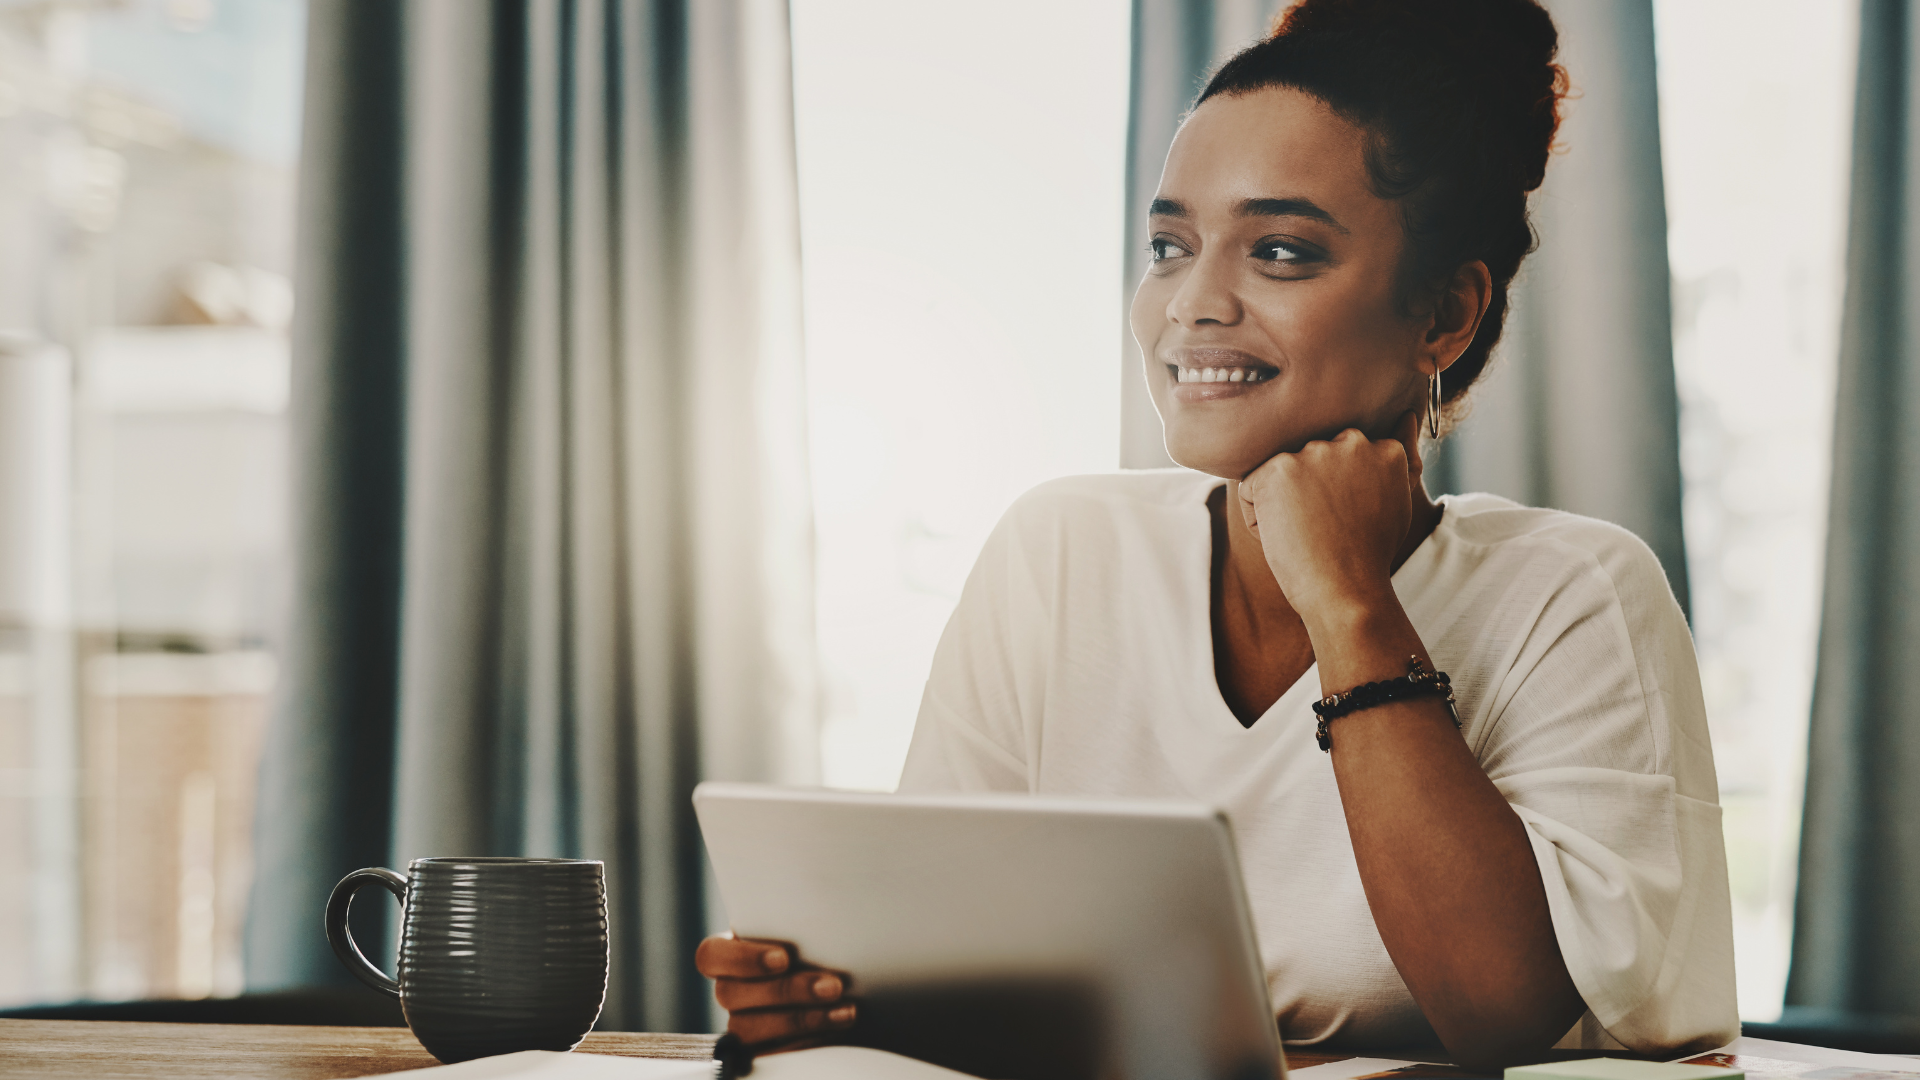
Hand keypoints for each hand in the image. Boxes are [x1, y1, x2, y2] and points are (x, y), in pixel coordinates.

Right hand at [695, 934, 855, 1050]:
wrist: (847, 988)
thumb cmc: (825, 951)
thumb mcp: (813, 934)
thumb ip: (805, 929)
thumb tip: (826, 920)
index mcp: (733, 951)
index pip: (711, 955)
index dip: (742, 958)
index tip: (783, 958)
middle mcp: (731, 988)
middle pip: (731, 994)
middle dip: (786, 991)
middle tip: (832, 986)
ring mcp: (742, 1023)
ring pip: (748, 1028)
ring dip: (802, 1020)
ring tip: (844, 1011)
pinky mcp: (760, 1051)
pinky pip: (769, 1054)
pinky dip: (805, 1042)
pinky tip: (834, 1028)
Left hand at [1235, 410, 1424, 628]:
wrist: (1347, 591)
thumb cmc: (1369, 555)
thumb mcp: (1397, 499)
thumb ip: (1398, 456)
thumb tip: (1405, 414)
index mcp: (1382, 447)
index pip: (1340, 457)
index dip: (1336, 494)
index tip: (1345, 520)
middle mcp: (1349, 441)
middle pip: (1308, 461)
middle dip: (1308, 492)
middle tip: (1326, 529)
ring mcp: (1312, 453)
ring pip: (1279, 473)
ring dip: (1282, 503)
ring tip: (1307, 534)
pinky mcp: (1276, 470)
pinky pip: (1251, 490)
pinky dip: (1259, 518)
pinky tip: (1285, 538)